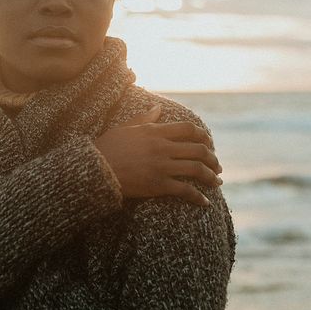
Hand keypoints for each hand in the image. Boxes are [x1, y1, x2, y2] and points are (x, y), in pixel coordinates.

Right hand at [94, 104, 221, 206]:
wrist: (93, 170)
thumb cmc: (106, 148)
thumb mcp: (125, 128)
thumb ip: (144, 118)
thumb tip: (157, 108)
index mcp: (155, 132)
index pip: (188, 129)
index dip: (203, 136)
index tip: (209, 143)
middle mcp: (162, 147)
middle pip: (198, 149)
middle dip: (212, 158)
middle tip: (217, 166)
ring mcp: (161, 166)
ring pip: (196, 168)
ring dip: (210, 176)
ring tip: (216, 182)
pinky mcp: (158, 185)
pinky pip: (186, 190)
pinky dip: (199, 197)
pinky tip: (205, 202)